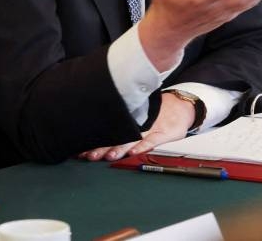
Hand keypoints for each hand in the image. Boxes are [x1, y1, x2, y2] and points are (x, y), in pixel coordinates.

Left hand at [78, 92, 193, 161]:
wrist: (180, 105)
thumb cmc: (155, 111)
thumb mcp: (138, 111)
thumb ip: (121, 121)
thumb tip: (95, 131)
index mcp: (129, 117)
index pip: (108, 129)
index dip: (94, 139)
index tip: (81, 148)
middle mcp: (137, 122)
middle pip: (117, 136)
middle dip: (102, 147)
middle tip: (89, 155)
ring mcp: (150, 128)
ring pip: (132, 139)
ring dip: (120, 148)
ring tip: (109, 156)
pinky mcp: (163, 133)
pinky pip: (152, 140)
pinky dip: (143, 146)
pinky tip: (134, 152)